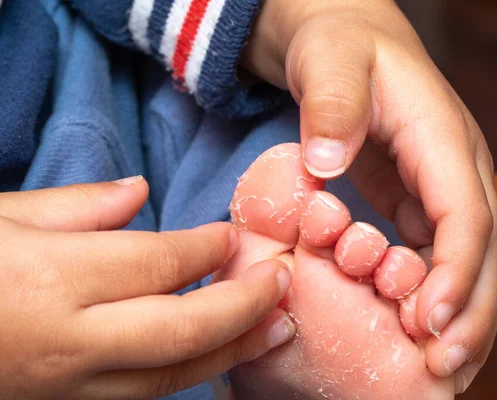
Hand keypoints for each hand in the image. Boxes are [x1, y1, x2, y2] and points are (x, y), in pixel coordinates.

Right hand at [0, 177, 293, 398]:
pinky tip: (219, 358)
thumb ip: (74, 207)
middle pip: (182, 331)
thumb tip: (139, 193)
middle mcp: (67, 343)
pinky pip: (142, 398)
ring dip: (234, 352)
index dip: (206, 248)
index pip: (159, 264)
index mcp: (50, 280)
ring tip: (279, 329)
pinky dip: (190, 377)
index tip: (235, 236)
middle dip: (244, 306)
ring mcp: (66, 389)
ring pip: (171, 378)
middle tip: (283, 281)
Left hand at [243, 0, 496, 391]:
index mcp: (442, 136)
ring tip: (439, 366)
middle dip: (469, 312)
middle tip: (443, 366)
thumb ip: (332, 104)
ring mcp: (441, 187)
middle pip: (482, 248)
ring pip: (468, 261)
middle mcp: (455, 168)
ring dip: (458, 316)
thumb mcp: (331, 60)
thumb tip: (326, 162)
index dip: (455, 269)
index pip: (464, 212)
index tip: (431, 319)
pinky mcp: (420, 202)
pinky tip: (416, 329)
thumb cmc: (341, 47)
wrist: (347, 42)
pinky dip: (433, 296)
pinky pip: (437, 256)